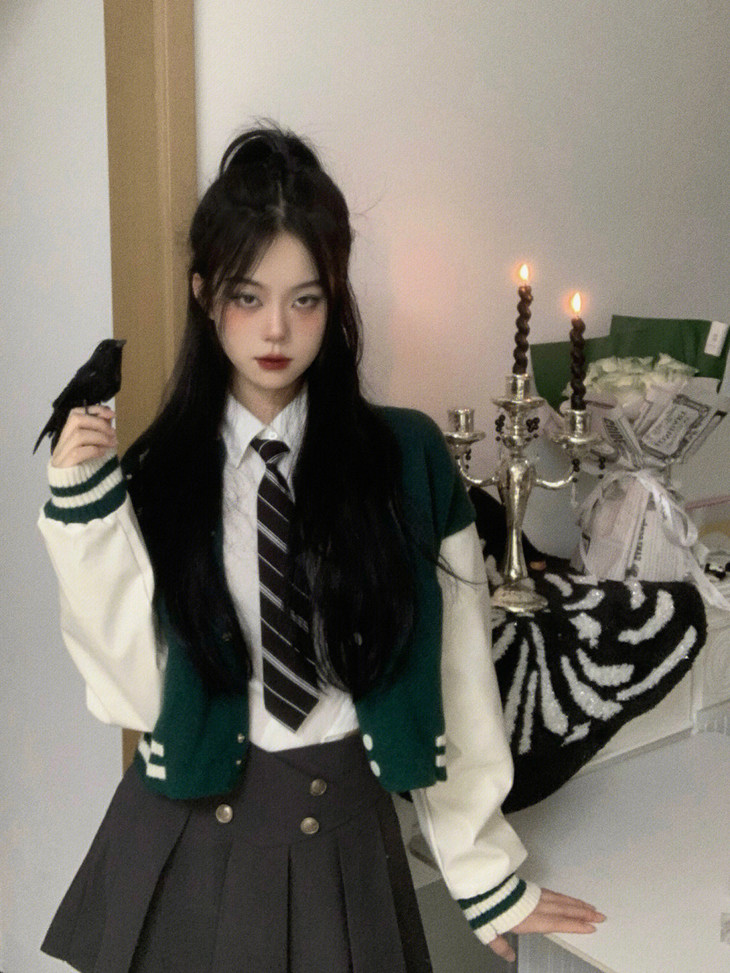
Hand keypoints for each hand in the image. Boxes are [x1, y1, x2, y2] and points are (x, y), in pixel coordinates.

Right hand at [51, 405, 116, 467]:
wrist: (80, 498)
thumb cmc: (90, 472)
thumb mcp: (96, 448)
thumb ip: (100, 433)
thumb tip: (109, 416)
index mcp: (67, 437)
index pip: (75, 413)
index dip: (93, 410)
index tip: (111, 414)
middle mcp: (61, 443)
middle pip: (75, 420)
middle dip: (98, 423)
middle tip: (113, 433)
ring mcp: (60, 455)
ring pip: (78, 435)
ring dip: (100, 437)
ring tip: (112, 443)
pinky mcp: (64, 468)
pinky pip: (78, 453)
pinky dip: (94, 449)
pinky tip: (103, 453)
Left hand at [488, 888, 605, 962]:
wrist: (481, 884)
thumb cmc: (487, 910)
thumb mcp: (490, 933)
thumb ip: (501, 946)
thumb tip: (509, 956)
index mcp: (529, 919)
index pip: (558, 923)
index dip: (575, 925)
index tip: (591, 927)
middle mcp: (536, 906)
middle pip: (564, 909)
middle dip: (584, 913)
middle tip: (601, 916)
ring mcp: (534, 896)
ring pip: (561, 899)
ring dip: (578, 904)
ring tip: (591, 907)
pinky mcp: (531, 888)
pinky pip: (553, 893)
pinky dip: (565, 896)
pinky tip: (570, 899)